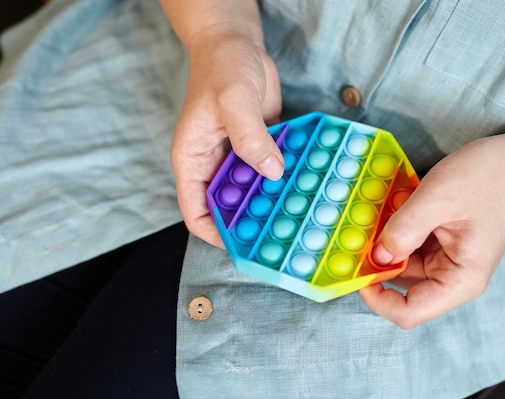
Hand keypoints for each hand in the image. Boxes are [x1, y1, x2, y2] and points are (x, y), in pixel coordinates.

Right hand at [170, 29, 282, 246]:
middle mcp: (213, 164)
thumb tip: (271, 171)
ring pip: (252, 191)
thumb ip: (250, 137)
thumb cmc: (223, 66)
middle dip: (251, 219)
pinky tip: (306, 183)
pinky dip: (285, 178)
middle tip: (281, 229)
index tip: (243, 244)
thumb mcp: (233, 100)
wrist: (237, 43)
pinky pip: (270, 170)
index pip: (195, 211)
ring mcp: (236, 157)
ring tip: (299, 210)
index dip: (216, 232)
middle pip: (228, 206)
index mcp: (193, 160)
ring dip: (272, 199)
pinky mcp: (258, 148)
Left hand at [359, 136, 504, 328]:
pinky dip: (395, 230)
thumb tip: (376, 256)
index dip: (377, 298)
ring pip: (400, 264)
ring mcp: (445, 262)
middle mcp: (452, 278)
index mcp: (460, 280)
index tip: (357, 270)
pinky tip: (394, 206)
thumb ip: (404, 229)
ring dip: (384, 243)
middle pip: (400, 287)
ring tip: (382, 210)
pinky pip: (407, 246)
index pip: (409, 312)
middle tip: (359, 232)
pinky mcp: (439, 246)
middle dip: (377, 262)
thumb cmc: (488, 178)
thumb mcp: (438, 198)